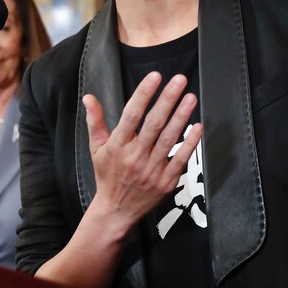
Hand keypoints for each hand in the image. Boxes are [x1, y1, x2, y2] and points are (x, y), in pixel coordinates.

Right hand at [84, 72, 201, 232]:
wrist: (116, 211)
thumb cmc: (107, 175)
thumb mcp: (96, 148)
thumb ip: (95, 121)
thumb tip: (89, 97)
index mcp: (117, 146)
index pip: (131, 115)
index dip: (143, 94)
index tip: (155, 76)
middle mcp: (134, 157)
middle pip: (153, 124)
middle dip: (167, 100)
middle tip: (180, 80)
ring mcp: (152, 170)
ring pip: (168, 139)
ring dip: (181, 117)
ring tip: (191, 97)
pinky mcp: (166, 181)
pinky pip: (180, 159)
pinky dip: (190, 143)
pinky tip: (198, 126)